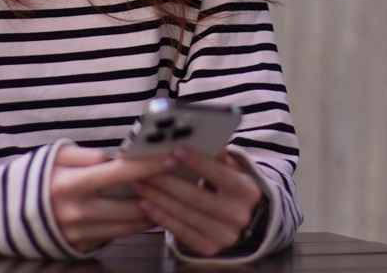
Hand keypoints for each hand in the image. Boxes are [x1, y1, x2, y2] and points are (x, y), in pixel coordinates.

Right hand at [48, 143, 174, 252]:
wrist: (9, 211)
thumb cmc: (39, 176)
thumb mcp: (57, 155)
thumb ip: (87, 155)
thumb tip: (117, 157)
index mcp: (69, 184)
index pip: (119, 174)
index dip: (149, 165)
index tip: (172, 156)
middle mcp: (77, 212)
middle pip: (131, 206)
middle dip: (160, 192)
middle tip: (180, 178)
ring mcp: (80, 233)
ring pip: (129, 225)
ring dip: (154, 210)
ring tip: (172, 195)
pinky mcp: (82, 246)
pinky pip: (118, 235)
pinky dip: (136, 224)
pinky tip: (150, 210)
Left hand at [130, 146, 264, 256]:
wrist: (236, 218)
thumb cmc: (227, 187)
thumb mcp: (230, 169)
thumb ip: (217, 156)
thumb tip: (199, 137)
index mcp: (247, 191)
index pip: (219, 174)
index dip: (196, 162)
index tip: (175, 150)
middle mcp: (239, 216)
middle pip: (196, 197)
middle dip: (166, 181)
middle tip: (144, 170)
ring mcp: (225, 235)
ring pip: (184, 214)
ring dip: (157, 198)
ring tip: (138, 184)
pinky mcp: (209, 248)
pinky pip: (179, 232)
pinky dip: (160, 217)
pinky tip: (145, 204)